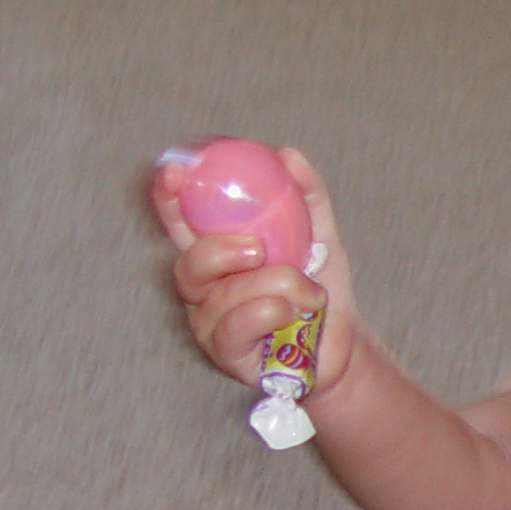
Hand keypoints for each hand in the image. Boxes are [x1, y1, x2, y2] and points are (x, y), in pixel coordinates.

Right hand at [149, 145, 360, 399]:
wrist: (342, 342)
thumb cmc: (316, 288)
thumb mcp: (318, 235)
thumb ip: (304, 197)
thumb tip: (288, 155)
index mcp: (218, 252)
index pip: (181, 223)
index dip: (168, 198)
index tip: (174, 172)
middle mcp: (204, 288)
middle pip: (186, 265)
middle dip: (219, 252)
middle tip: (258, 250)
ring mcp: (210, 323)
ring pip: (220, 297)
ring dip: (272, 286)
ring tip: (307, 291)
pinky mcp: (226, 354)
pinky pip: (235, 327)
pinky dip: (270, 312)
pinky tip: (292, 311)